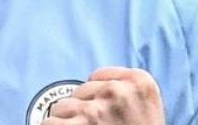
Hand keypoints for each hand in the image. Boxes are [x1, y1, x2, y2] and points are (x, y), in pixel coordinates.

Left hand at [41, 67, 164, 123]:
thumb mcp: (146, 113)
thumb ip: (127, 93)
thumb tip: (94, 81)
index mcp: (140, 84)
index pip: (99, 77)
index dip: (97, 98)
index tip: (107, 116)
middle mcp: (118, 92)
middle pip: (80, 91)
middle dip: (83, 110)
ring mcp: (95, 110)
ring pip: (63, 107)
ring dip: (68, 124)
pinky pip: (50, 124)